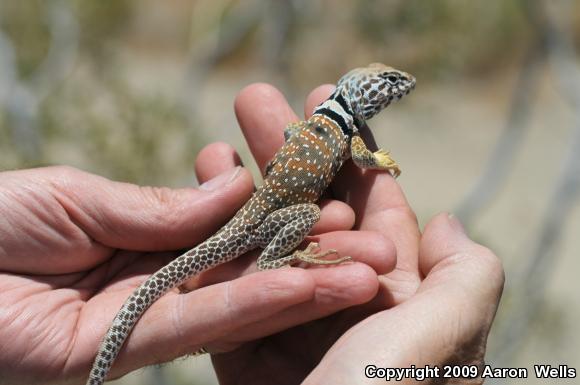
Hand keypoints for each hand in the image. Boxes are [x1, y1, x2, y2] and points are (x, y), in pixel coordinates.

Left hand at [0, 132, 393, 381]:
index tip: (336, 203)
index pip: (233, 233)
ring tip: (370, 273)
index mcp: (149, 241)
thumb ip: (161, 207)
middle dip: (316, 260)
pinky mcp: (124, 353)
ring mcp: (146, 322)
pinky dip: (257, 305)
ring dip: (307, 288)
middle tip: (379, 250)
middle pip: (249, 272)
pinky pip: (203, 324)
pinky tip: (308, 288)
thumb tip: (238, 186)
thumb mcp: (82, 196)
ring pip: (241, 303)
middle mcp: (159, 284)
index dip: (285, 221)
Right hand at [210, 84, 502, 384]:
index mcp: (398, 305)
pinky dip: (209, 247)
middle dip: (285, 154)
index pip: (375, 209)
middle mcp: (345, 313)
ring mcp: (292, 332)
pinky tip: (192, 204)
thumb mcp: (437, 344)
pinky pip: (226, 293)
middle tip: (255, 100)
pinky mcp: (245, 357)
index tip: (321, 101)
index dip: (348, 152)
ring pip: (265, 247)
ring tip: (211, 143)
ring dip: (239, 192)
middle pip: (314, 216)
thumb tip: (450, 223)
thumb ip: (465, 281)